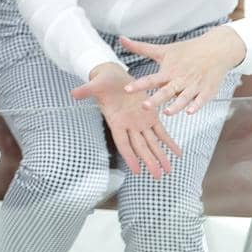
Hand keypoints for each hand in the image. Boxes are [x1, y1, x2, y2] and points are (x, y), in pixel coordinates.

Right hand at [70, 63, 183, 178]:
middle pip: (140, 147)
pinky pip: (161, 132)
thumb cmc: (103, 81)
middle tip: (158, 176)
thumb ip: (86, 90)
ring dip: (160, 156)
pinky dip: (169, 142)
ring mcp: (140, 122)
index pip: (123, 143)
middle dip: (149, 161)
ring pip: (152, 143)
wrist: (112, 76)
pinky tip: (177, 153)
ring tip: (168, 170)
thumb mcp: (95, 85)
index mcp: (116, 121)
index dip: (130, 157)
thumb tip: (73, 93)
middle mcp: (129, 126)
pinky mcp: (150, 116)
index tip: (137, 171)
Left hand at [120, 28, 244, 115]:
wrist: (216, 49)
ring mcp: (194, 85)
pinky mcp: (207, 90)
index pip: (150, 79)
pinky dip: (196, 105)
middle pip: (166, 91)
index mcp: (168, 71)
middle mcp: (180, 79)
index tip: (126, 89)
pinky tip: (190, 112)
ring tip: (167, 112)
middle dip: (156, 99)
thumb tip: (121, 38)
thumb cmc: (187, 50)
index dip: (138, 85)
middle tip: (144, 106)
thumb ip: (140, 48)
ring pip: (184, 98)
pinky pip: (201, 100)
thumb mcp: (163, 50)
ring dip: (176, 106)